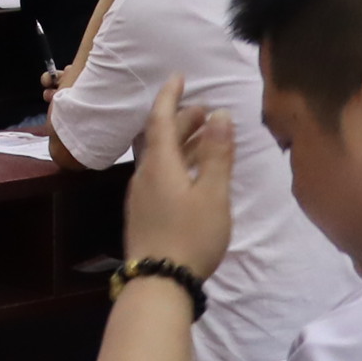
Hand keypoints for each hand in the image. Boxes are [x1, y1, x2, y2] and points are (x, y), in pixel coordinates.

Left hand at [123, 78, 233, 275]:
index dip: (170, 95)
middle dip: (181, 119)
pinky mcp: (144, 214)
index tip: (180, 77)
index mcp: (159, 164)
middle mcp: (145, 174)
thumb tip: (220, 114)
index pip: (160, 118)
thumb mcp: (212, 194)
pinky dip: (177, 163)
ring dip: (181, 142)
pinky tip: (192, 175)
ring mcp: (141, 196)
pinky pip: (160, 175)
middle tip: (204, 110)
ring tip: (205, 138)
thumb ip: (217, 154)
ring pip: (161, 158)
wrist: (158, 283)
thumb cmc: (190, 236)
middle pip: (160, 138)